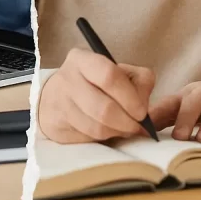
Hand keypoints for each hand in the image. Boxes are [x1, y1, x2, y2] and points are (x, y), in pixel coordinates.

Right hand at [37, 48, 155, 143]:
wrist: (55, 99)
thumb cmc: (95, 84)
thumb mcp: (118, 72)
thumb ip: (139, 83)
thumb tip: (145, 112)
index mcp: (82, 60)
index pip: (110, 76)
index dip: (131, 98)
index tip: (141, 112)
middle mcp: (66, 79)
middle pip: (104, 108)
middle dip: (127, 122)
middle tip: (136, 126)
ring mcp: (59, 104)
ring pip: (97, 128)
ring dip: (117, 132)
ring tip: (122, 128)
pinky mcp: (56, 126)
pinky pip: (88, 139)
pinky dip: (103, 139)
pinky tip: (106, 131)